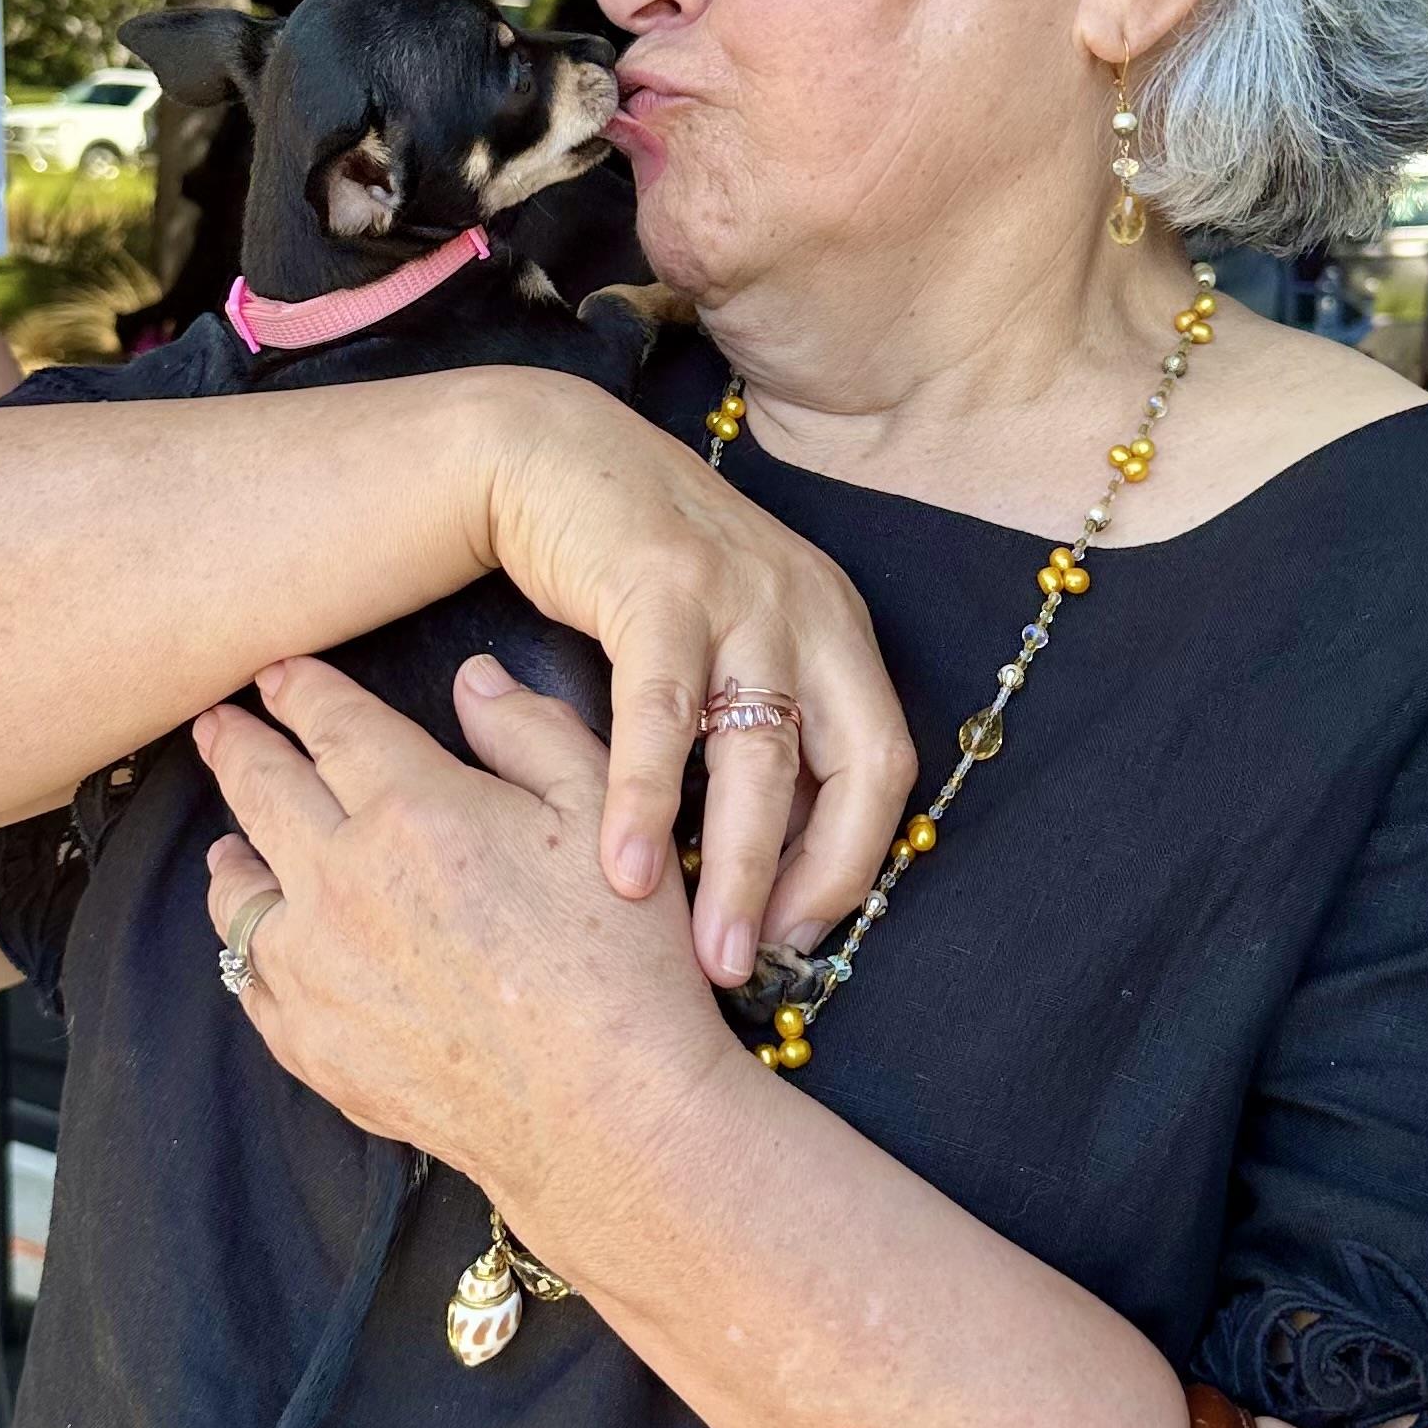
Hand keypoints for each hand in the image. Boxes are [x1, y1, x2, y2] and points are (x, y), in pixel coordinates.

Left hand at [196, 653, 736, 1272]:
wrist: (607, 1117)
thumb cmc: (620, 964)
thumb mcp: (599, 814)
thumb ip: (529, 731)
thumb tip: (472, 679)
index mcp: (412, 808)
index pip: (329, 723)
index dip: (296, 689)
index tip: (274, 674)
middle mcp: (340, 880)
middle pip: (259, 790)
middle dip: (233, 747)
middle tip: (215, 727)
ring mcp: (314, 969)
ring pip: (237, 893)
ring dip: (230, 853)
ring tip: (228, 845)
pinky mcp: (311, 1044)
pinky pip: (252, 981)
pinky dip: (251, 950)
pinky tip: (266, 944)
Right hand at [476, 371, 914, 982]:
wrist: (547, 455)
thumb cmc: (631, 572)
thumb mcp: (721, 643)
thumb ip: (750, 730)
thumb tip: (756, 867)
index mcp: (836, 629)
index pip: (881, 767)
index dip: (849, 862)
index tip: (795, 935)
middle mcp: (810, 609)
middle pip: (846, 771)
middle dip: (806, 887)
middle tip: (754, 972)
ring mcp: (741, 594)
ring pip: (760, 758)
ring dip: (735, 869)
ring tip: (700, 955)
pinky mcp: (662, 586)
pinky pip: (663, 717)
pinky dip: (648, 802)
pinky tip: (624, 869)